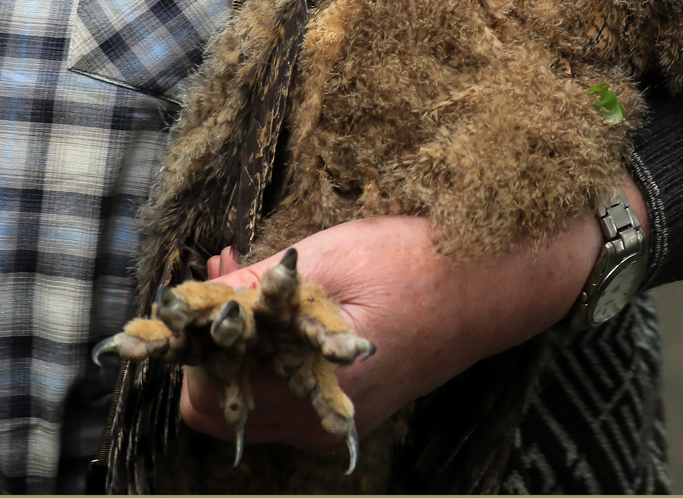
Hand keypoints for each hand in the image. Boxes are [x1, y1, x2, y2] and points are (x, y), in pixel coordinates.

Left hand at [179, 177, 649, 452]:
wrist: (495, 280)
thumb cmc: (419, 263)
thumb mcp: (330, 260)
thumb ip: (258, 289)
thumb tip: (188, 303)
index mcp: (315, 393)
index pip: (208, 400)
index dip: (188, 348)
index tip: (190, 298)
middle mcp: (323, 423)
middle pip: (223, 411)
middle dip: (208, 347)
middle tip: (219, 279)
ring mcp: (337, 420)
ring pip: (251, 401)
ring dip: (237, 347)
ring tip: (247, 279)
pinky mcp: (350, 406)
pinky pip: (287, 394)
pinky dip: (270, 354)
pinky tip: (279, 302)